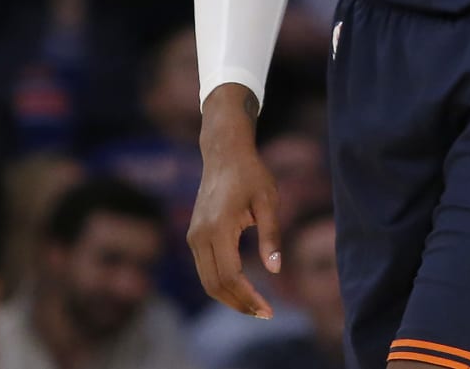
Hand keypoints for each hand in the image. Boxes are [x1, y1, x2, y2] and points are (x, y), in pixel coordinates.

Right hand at [189, 91, 281, 317]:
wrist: (224, 154)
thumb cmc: (252, 175)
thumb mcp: (268, 201)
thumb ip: (272, 235)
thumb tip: (275, 269)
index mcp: (219, 227)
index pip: (231, 275)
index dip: (249, 297)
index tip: (269, 311)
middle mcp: (200, 235)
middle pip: (215, 285)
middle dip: (239, 304)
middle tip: (265, 314)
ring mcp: (193, 237)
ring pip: (207, 281)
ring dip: (229, 298)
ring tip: (256, 307)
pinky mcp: (193, 236)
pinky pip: (205, 270)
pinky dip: (221, 285)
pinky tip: (242, 289)